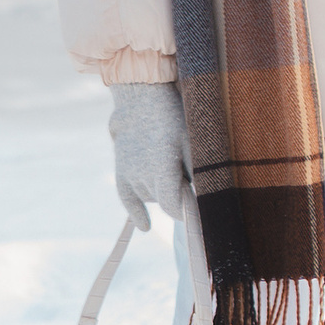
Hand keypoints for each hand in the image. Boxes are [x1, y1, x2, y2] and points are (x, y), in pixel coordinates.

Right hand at [108, 76, 189, 227]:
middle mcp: (144, 175)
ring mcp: (130, 173)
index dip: (187, 212)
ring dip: (160, 191)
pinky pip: (127, 198)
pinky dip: (136, 212)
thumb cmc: (172, 118)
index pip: (174, 206)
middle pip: (163, 202)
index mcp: (163, 168)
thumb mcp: (191, 141)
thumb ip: (195, 172)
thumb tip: (203, 198)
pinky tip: (146, 226)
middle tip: (184, 177)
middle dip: (176, 197)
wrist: (140, 98)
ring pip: (150, 197)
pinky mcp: (121, 170)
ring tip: (166, 164)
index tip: (196, 211)